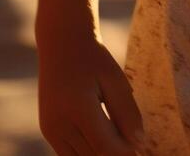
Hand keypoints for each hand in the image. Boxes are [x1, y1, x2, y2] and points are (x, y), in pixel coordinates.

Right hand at [38, 28, 145, 154]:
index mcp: (77, 108)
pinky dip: (89, 152)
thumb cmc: (94, 60)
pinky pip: (71, 154)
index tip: (141, 148)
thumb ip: (127, 113)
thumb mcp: (116, 80)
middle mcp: (58, 123)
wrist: (62, 45)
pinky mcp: (48, 131)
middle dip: (116, 153)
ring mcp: (50, 130)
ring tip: (119, 137)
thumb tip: (138, 144)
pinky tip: (104, 136)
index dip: (126, 152)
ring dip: (102, 154)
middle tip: (133, 142)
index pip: (105, 147)